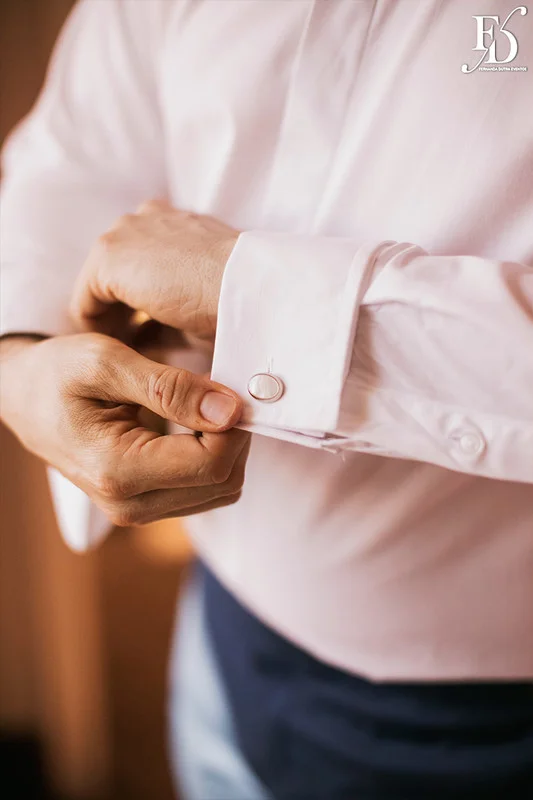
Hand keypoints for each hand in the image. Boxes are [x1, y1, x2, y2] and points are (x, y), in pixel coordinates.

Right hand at [0, 334, 249, 525]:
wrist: (25, 398)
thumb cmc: (57, 374)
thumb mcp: (107, 363)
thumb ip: (171, 388)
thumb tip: (230, 411)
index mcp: (118, 471)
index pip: (212, 464)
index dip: (235, 424)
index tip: (229, 386)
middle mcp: (130, 504)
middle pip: (224, 483)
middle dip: (236, 436)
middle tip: (223, 392)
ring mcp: (139, 511)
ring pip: (222, 490)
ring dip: (228, 448)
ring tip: (208, 406)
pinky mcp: (148, 505)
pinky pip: (206, 491)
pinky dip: (215, 458)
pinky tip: (199, 425)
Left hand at [70, 200, 238, 341]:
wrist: (247, 288)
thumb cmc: (239, 298)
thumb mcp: (208, 294)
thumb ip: (181, 301)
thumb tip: (165, 333)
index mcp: (174, 221)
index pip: (143, 264)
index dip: (142, 305)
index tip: (150, 339)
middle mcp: (145, 218)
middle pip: (117, 274)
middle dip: (123, 313)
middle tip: (135, 351)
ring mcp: (123, 233)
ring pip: (99, 289)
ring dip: (111, 323)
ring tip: (125, 355)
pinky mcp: (107, 258)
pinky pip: (86, 304)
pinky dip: (98, 331)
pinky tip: (117, 353)